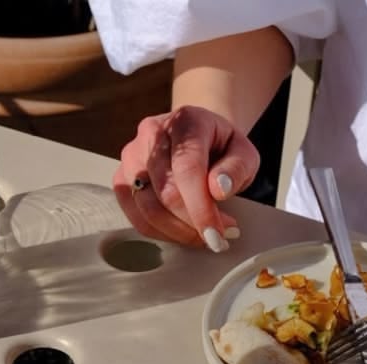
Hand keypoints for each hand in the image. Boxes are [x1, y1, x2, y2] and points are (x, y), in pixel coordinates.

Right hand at [112, 106, 258, 248]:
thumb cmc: (221, 148)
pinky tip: (182, 231)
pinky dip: (162, 234)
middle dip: (193, 224)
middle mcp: (151, 134)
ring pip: (149, 211)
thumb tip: (219, 188)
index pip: (187, 169)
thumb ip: (237, 168)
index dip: (201, 208)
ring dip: (179, 233)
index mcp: (185, 121)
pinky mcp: (122, 180)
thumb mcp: (244, 153)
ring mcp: (132, 157)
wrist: (197, 138)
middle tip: (217, 238)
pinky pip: (138, 219)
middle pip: (166, 193)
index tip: (216, 235)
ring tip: (202, 234)